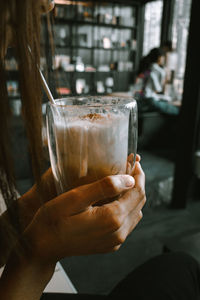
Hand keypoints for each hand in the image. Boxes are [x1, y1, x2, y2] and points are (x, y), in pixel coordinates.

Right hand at [23, 160, 145, 263]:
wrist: (43, 246)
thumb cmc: (54, 219)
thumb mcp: (75, 198)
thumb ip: (104, 188)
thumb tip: (129, 180)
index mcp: (112, 218)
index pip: (137, 192)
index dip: (138, 175)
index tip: (135, 162)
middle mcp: (118, 232)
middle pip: (139, 202)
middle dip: (137, 183)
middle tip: (130, 168)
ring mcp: (115, 241)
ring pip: (136, 213)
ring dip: (133, 196)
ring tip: (124, 181)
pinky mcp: (110, 245)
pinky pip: (128, 224)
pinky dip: (128, 209)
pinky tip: (117, 200)